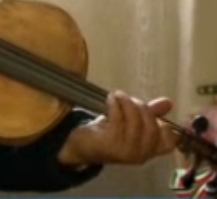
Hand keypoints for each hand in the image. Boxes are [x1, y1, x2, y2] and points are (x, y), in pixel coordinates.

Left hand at [58, 90, 177, 166]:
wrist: (81, 145)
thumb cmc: (108, 133)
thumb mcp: (131, 121)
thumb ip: (150, 113)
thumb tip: (168, 102)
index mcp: (149, 150)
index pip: (169, 141)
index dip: (166, 124)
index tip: (152, 109)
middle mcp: (141, 155)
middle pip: (153, 127)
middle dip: (142, 107)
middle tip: (129, 98)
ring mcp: (126, 152)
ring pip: (136, 122)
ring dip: (127, 103)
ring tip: (118, 95)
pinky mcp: (110, 145)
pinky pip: (118, 121)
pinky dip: (116, 106)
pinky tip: (111, 99)